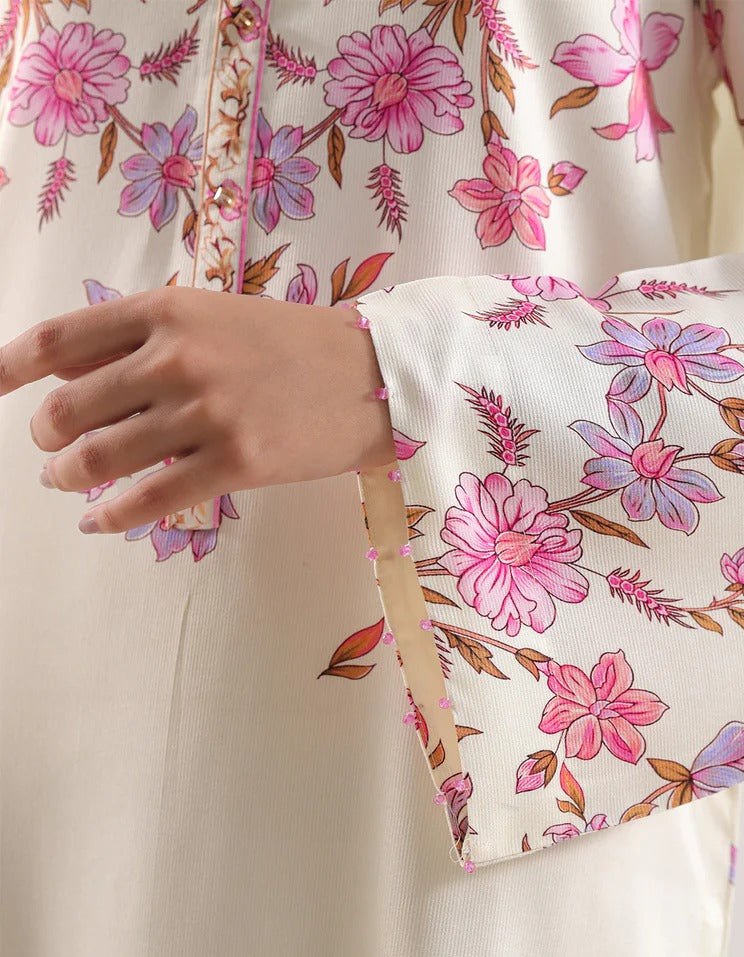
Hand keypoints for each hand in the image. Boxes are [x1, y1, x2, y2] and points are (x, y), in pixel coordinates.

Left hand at [0, 286, 392, 533]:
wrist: (369, 377)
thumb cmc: (287, 344)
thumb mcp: (210, 314)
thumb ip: (140, 336)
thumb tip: (66, 373)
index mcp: (166, 311)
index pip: (58, 341)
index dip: (7, 369)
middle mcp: (176, 358)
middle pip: (68, 407)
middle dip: (45, 437)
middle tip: (51, 448)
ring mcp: (205, 413)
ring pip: (99, 458)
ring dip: (68, 478)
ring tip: (67, 482)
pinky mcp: (233, 463)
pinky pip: (148, 500)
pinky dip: (111, 516)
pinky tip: (98, 521)